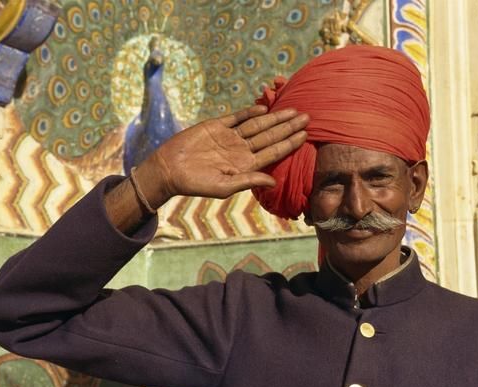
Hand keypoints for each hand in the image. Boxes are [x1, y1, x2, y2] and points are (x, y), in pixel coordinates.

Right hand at [141, 105, 308, 204]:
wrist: (169, 169)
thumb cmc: (195, 183)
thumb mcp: (223, 187)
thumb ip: (249, 181)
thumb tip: (273, 181)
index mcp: (245, 165)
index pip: (273, 152)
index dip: (290, 143)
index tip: (305, 135)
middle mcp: (241, 150)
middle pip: (270, 136)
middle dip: (288, 127)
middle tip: (308, 117)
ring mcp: (230, 137)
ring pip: (257, 125)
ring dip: (275, 118)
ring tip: (293, 110)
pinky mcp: (216, 126)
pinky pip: (237, 118)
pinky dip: (250, 112)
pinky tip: (264, 107)